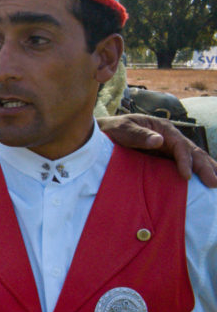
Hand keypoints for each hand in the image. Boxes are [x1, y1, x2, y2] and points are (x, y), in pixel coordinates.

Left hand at [98, 114, 216, 185]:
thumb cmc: (112, 129)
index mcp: (162, 128)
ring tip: (216, 182)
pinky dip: (196, 170)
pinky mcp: (165, 156)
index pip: (180, 145)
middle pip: (192, 151)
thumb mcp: (123, 129)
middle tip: (214, 183)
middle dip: (204, 166)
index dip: (185, 161)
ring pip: (193, 157)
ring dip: (206, 168)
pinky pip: (184, 163)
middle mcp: (170, 137)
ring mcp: (169, 147)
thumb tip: (158, 140)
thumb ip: (138, 135)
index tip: (186, 176)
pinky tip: (204, 180)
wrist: (105, 132)